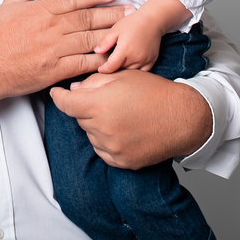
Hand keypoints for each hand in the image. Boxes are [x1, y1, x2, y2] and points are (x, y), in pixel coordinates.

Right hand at [0, 0, 127, 103]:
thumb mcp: (6, 7)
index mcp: (39, 10)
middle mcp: (49, 28)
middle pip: (87, 18)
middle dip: (112, 13)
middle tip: (131, 10)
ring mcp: (53, 49)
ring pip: (90, 39)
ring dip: (112, 35)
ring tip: (129, 32)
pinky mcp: (55, 70)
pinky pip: (83, 63)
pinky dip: (100, 61)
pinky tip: (113, 58)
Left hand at [49, 69, 211, 169]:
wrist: (183, 118)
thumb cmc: (154, 93)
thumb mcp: (122, 77)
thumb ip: (93, 83)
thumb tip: (74, 89)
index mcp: (100, 105)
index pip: (66, 103)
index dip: (58, 97)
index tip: (56, 93)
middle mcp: (103, 129)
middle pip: (79, 118)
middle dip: (86, 108)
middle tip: (106, 100)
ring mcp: (112, 148)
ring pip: (91, 134)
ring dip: (96, 125)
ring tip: (120, 115)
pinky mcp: (122, 161)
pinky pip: (102, 150)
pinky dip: (106, 141)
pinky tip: (123, 130)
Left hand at [93, 12, 162, 72]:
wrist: (152, 21)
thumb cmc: (132, 23)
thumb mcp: (115, 30)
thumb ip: (105, 41)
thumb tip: (97, 51)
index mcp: (125, 50)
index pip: (111, 67)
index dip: (104, 69)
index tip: (100, 69)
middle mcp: (135, 58)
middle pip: (121, 70)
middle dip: (114, 69)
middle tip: (109, 65)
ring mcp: (145, 60)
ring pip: (131, 72)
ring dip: (124, 70)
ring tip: (119, 65)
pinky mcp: (152, 61)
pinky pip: (142, 72)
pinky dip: (135, 71)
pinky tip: (131, 65)